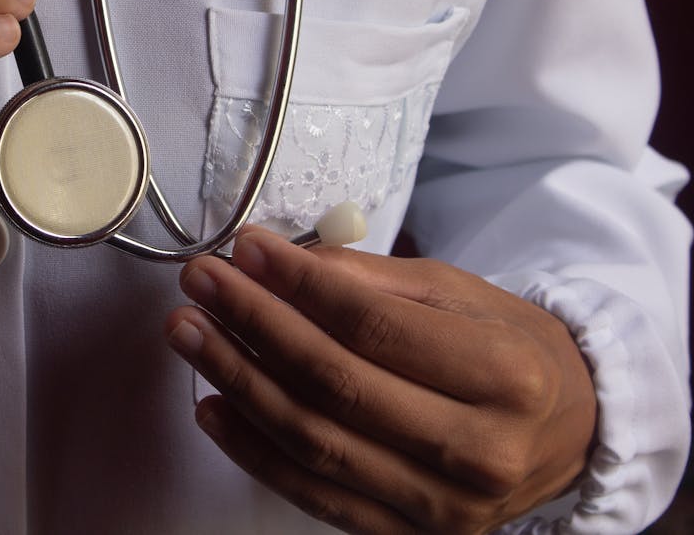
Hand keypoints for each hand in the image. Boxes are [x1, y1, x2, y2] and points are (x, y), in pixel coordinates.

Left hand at [165, 227, 596, 533]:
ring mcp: (443, 506)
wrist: (567, 434)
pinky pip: (314, 495)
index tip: (244, 249)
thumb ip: (368, 279)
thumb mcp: (458, 293)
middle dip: (252, 325)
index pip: (374, 326)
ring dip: (237, 381)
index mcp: (504, 374)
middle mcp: (480, 450)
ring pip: (314, 441)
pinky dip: (253, 452)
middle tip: (201, 284)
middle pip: (335, 383)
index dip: (297, 285)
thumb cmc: (509, 351)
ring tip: (189, 333)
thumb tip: (278, 260)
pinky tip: (212, 405)